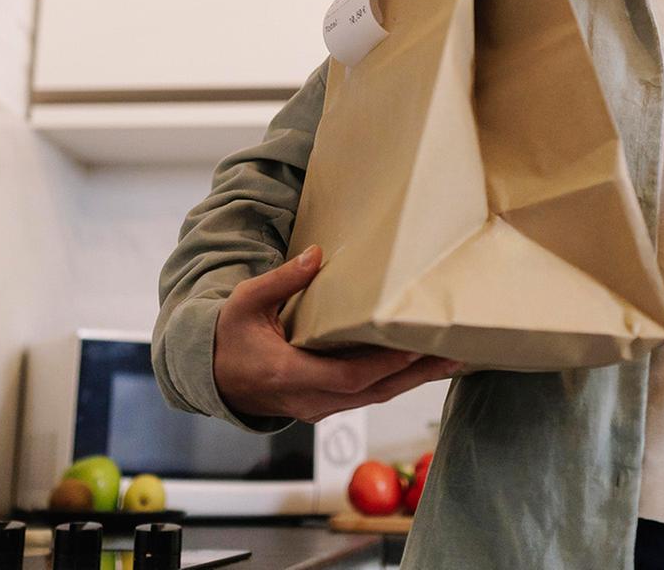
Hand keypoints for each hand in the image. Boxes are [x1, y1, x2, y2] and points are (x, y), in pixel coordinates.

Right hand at [213, 244, 461, 422]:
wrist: (209, 376)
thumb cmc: (227, 337)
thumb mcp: (245, 302)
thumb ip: (282, 279)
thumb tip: (316, 255)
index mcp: (288, 374)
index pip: (347, 377)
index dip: (384, 365)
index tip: (414, 348)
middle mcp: (307, 400)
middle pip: (372, 393)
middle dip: (414, 375)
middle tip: (453, 355)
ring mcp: (315, 409)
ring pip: (372, 398)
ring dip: (410, 380)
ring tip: (448, 360)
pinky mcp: (321, 407)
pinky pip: (364, 397)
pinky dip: (392, 382)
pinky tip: (415, 368)